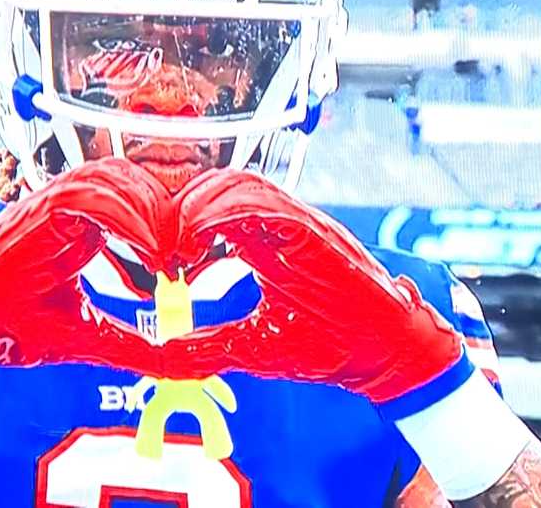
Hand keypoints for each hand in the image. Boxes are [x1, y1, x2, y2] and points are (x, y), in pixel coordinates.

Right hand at [0, 157, 175, 391]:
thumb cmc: (17, 328)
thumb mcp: (91, 336)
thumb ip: (137, 345)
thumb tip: (186, 365)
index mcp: (82, 226)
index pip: (135, 197)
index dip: (167, 217)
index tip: (191, 255)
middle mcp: (69, 207)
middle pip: (131, 179)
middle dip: (165, 208)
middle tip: (190, 249)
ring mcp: (52, 204)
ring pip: (114, 177)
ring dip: (151, 209)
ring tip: (172, 250)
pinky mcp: (39, 210)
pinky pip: (90, 195)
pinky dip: (127, 216)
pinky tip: (151, 248)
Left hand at [168, 167, 464, 403]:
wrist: (381, 356)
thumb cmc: (327, 346)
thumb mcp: (250, 346)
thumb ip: (206, 346)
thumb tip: (161, 355)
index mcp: (263, 243)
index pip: (212, 207)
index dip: (179, 222)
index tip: (160, 257)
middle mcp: (279, 226)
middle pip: (220, 184)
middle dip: (183, 206)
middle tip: (162, 245)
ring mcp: (298, 224)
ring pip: (240, 184)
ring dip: (200, 205)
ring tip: (179, 240)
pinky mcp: (315, 233)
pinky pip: (268, 204)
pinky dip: (229, 211)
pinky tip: (203, 235)